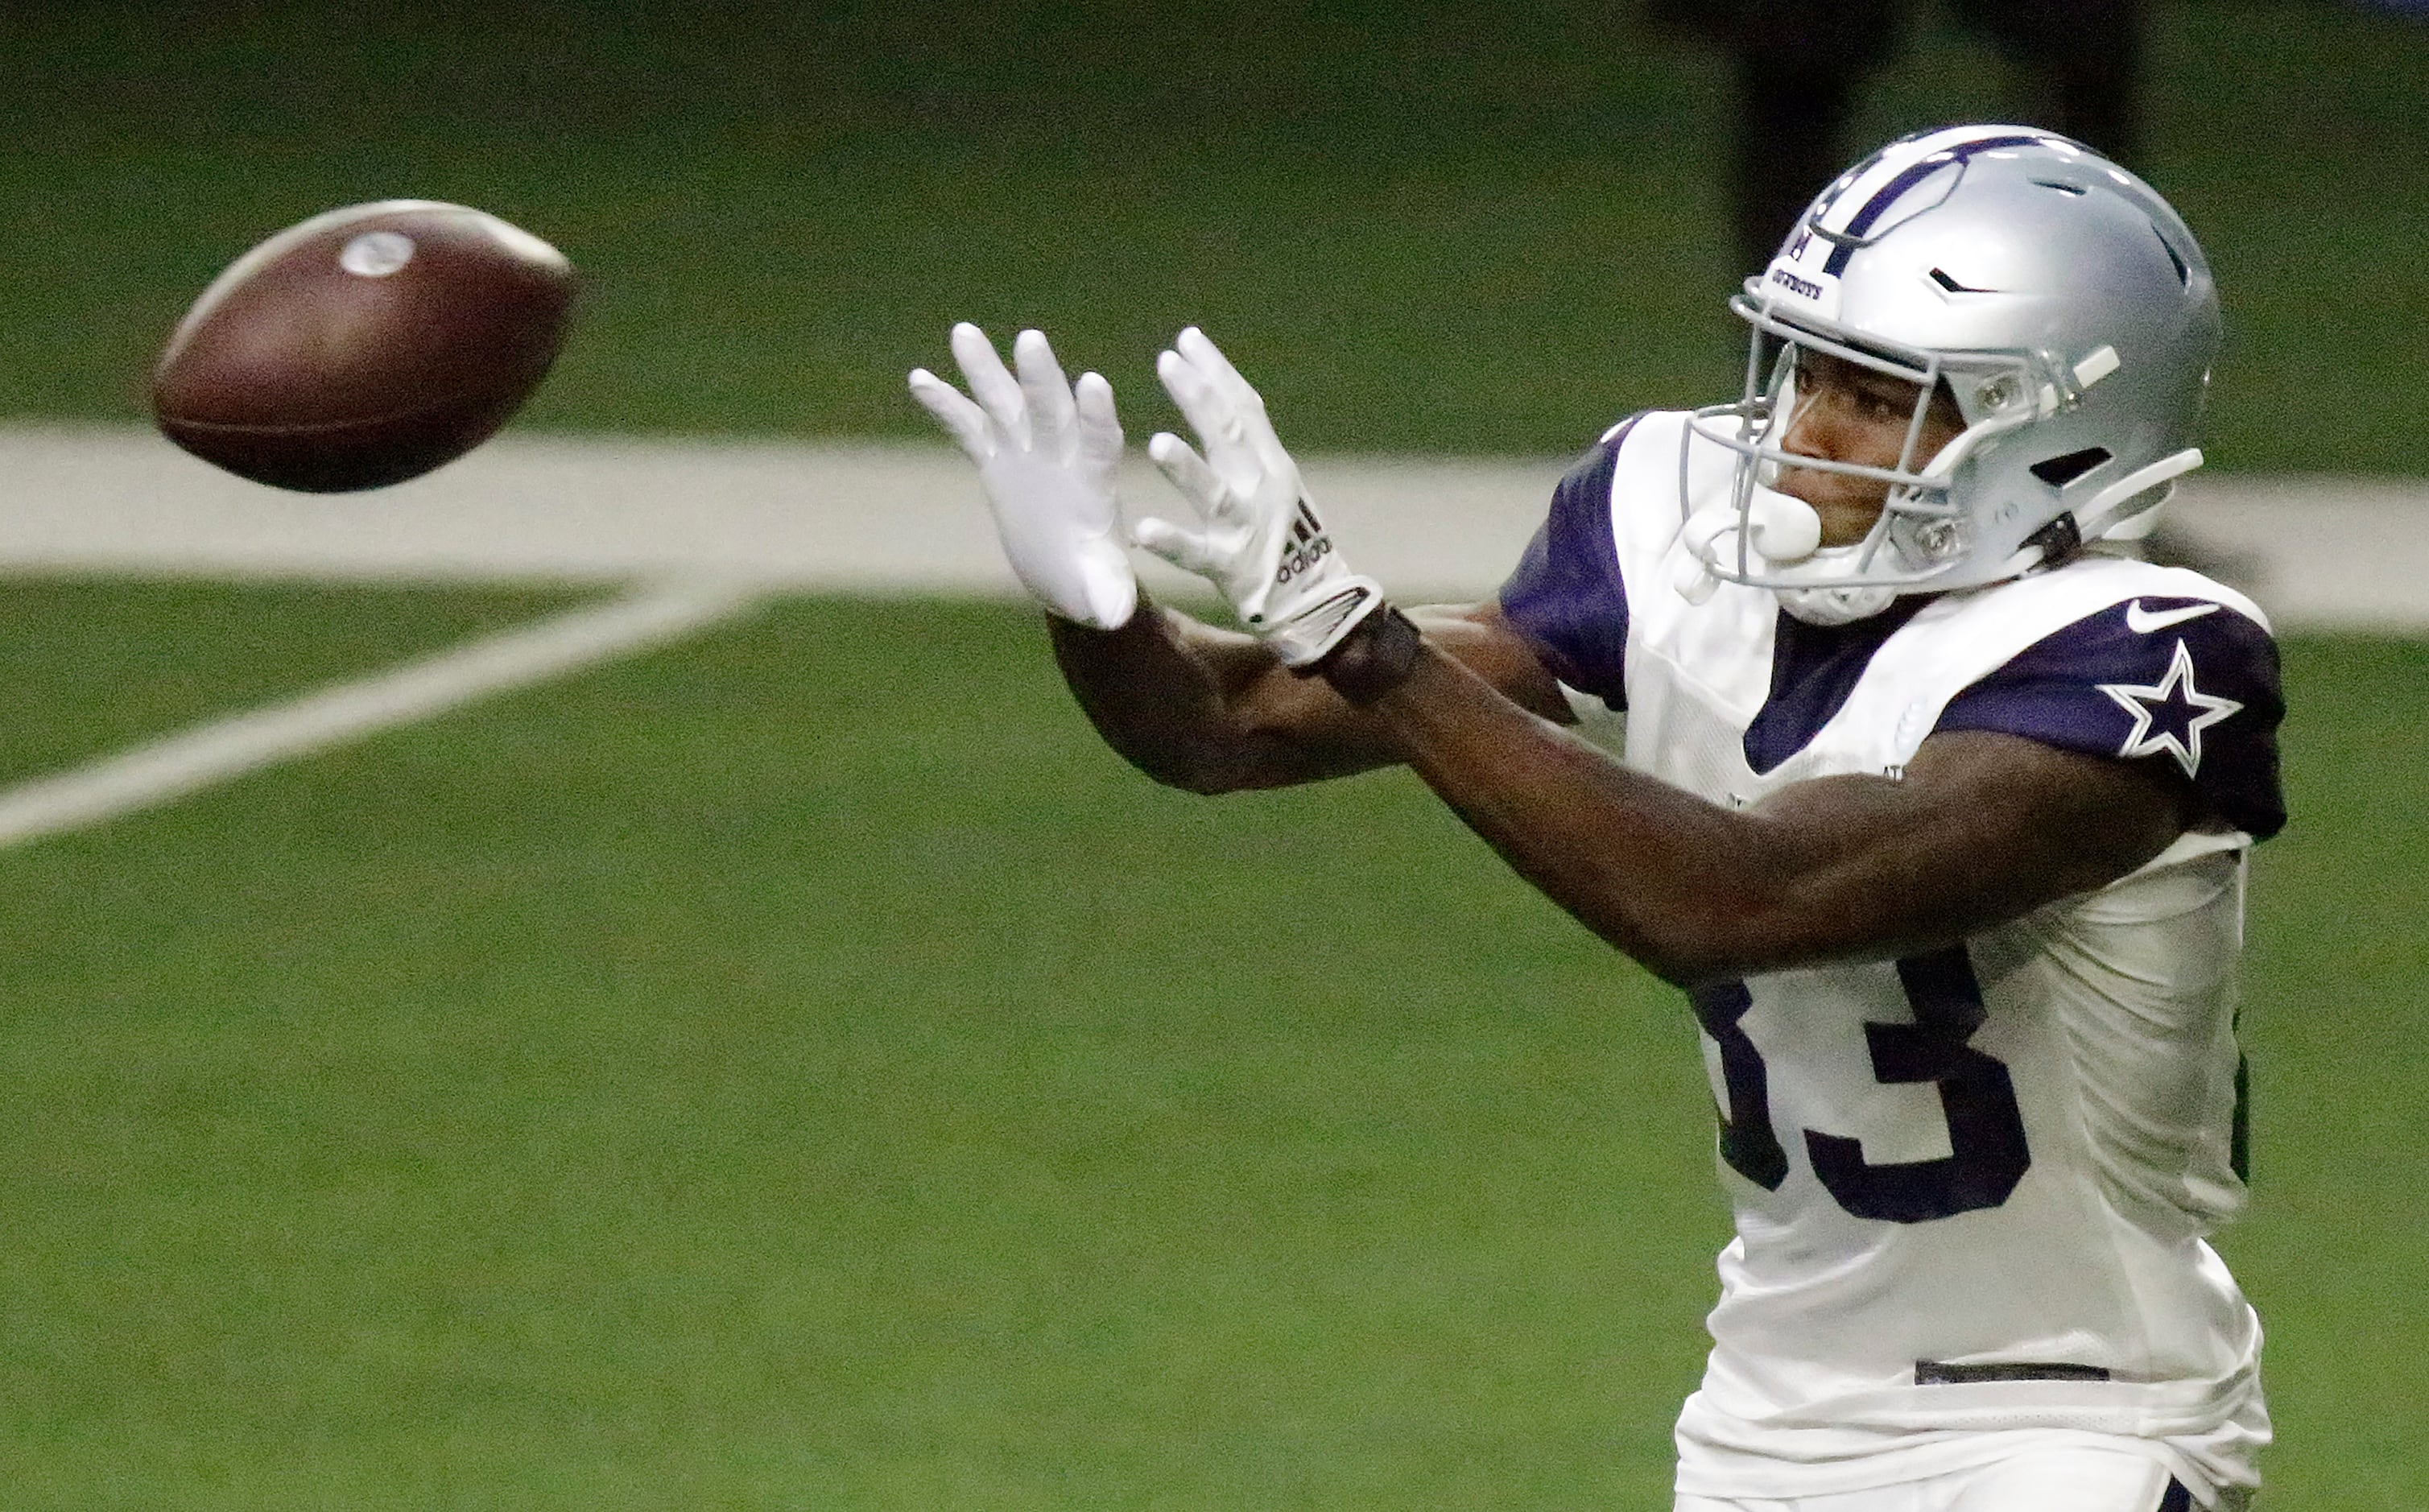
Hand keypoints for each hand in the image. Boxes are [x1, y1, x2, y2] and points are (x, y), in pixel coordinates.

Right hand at [909, 323, 1136, 629]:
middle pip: (1050, 409)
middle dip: (1039, 377)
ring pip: (1005, 404)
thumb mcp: (1104, 593)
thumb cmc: (1095, 584)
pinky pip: (970, 428)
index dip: (1095, 416)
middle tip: (1030, 339)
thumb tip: (1113, 616)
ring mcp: (1026, 453)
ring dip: (985, 369)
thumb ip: (1108, 596)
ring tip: (963, 332)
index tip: (1094, 384)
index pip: (1098, 443)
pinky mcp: (998, 461)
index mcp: (1094, 484)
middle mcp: (1061, 456)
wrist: (1069, 575)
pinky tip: (918, 377)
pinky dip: (947, 404)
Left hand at [1131, 327, 1383, 665]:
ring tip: (1157, 443)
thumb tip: (1219, 389)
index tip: (1187, 338)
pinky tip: (1141, 531)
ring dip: (1187, 469)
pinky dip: (1171, 542)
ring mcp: (1247, 529)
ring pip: (1214, 494)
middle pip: (1229, 437)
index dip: (1216, 372)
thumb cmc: (1288, 536)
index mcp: (1272, 463)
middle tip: (1167, 363)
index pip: (1245, 407)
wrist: (1317, 603)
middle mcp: (1262, 488)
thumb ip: (1248, 442)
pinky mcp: (1231, 570)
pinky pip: (1196, 555)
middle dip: (1199, 398)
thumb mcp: (1276, 480)